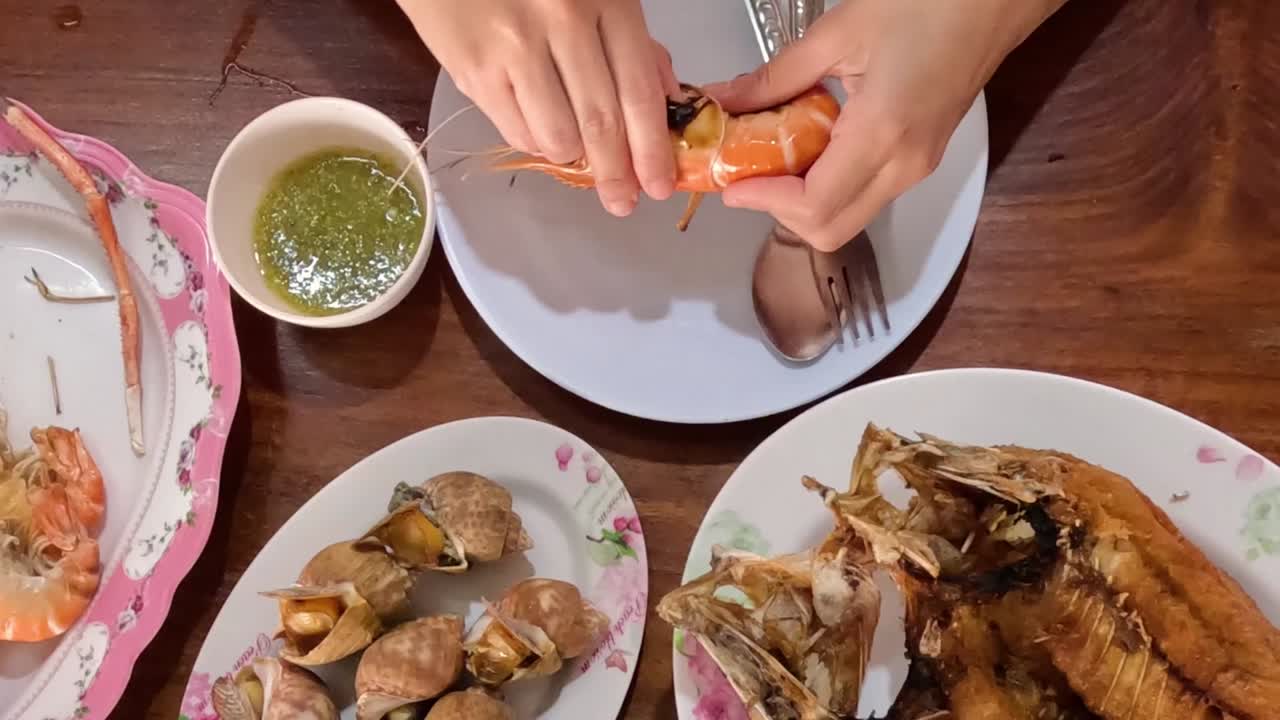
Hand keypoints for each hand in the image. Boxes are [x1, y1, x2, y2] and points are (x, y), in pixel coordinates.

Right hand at [399, 0, 679, 216]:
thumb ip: (633, 41)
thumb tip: (666, 98)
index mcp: (606, 0)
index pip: (638, 91)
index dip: (652, 148)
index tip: (659, 185)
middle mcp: (564, 21)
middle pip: (602, 122)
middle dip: (617, 173)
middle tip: (622, 202)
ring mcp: (515, 46)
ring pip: (559, 136)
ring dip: (572, 155)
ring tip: (573, 149)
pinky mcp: (475, 69)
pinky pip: (517, 131)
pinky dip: (536, 142)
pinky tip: (540, 130)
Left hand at [705, 0, 1067, 250]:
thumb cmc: (931, 3)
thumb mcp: (840, 32)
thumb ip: (776, 77)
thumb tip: (725, 102)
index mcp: (884, 133)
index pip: (814, 204)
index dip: (764, 202)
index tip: (732, 184)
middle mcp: (905, 165)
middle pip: (830, 229)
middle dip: (779, 211)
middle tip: (745, 175)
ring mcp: (917, 167)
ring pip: (847, 216)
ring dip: (801, 201)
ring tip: (769, 159)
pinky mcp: (921, 160)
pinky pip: (865, 194)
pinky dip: (827, 186)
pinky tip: (806, 147)